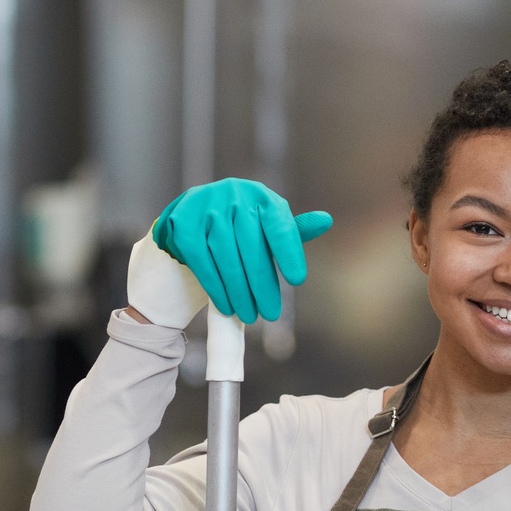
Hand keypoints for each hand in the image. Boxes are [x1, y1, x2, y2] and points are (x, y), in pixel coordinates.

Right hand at [151, 179, 332, 323]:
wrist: (192, 217)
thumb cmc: (239, 225)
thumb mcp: (265, 225)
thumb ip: (292, 229)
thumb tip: (326, 221)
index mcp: (260, 195)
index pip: (279, 225)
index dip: (289, 253)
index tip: (297, 281)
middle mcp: (233, 195)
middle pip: (252, 248)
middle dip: (262, 285)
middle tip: (270, 313)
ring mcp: (206, 208)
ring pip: (227, 258)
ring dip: (239, 292)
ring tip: (249, 315)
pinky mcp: (183, 226)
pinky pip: (203, 263)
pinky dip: (217, 288)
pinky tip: (227, 306)